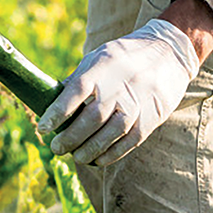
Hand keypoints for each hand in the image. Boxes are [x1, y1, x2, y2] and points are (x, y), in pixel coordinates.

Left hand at [37, 18, 201, 165]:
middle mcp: (119, 87)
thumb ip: (78, 79)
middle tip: (56, 148)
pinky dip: (111, 154)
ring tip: (75, 157)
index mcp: (101, 67)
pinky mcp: (151, 118)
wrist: (169, 54)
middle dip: (70, 138)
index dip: (56, 112)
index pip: (75, 92)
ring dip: (89, 150)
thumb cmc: (125, 56)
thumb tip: (51, 101)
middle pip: (91, 118)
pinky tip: (97, 159)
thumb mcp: (99, 57)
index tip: (42, 128)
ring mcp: (137, 104)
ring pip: (110, 134)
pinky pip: (128, 142)